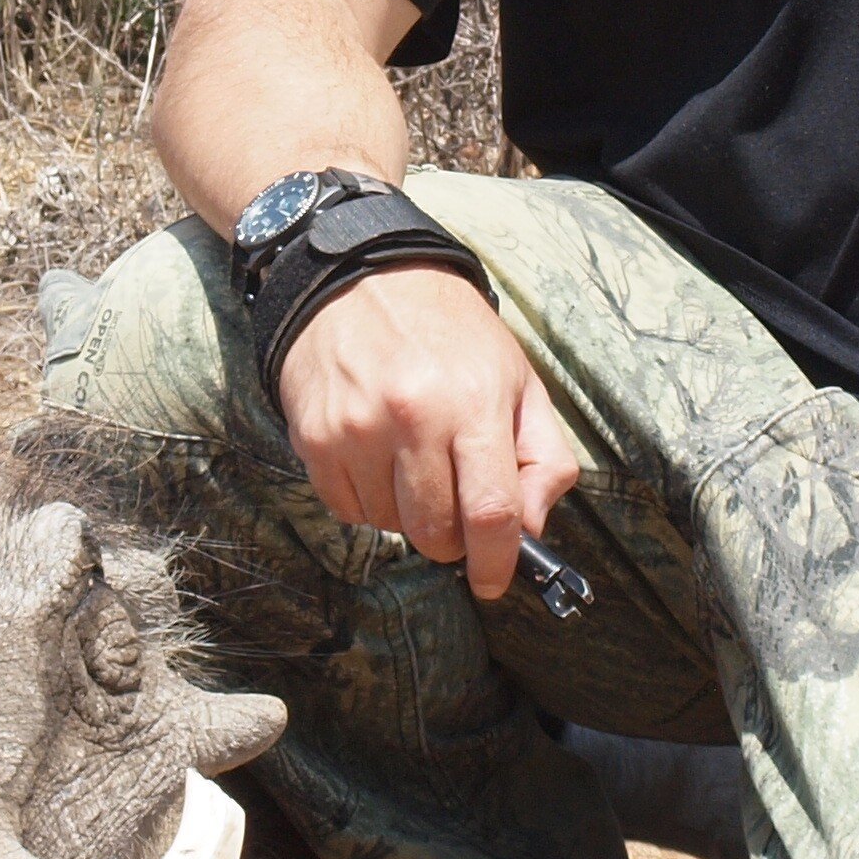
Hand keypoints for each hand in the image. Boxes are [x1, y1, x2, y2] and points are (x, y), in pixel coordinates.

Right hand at [275, 263, 581, 600]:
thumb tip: (530, 529)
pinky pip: (348, 510)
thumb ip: (543, 457)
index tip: (494, 580)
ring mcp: (357, 430)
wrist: (362, 278)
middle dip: (452, 537)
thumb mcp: (519, 381)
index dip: (497, 563)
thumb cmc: (451, 335)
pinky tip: (378, 457)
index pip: (490, 512)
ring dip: (408, 513)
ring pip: (391, 526)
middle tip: (454, 503)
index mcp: (473, 402)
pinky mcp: (315, 438)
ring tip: (413, 460)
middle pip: (436, 533)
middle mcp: (412, 417)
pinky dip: (369, 500)